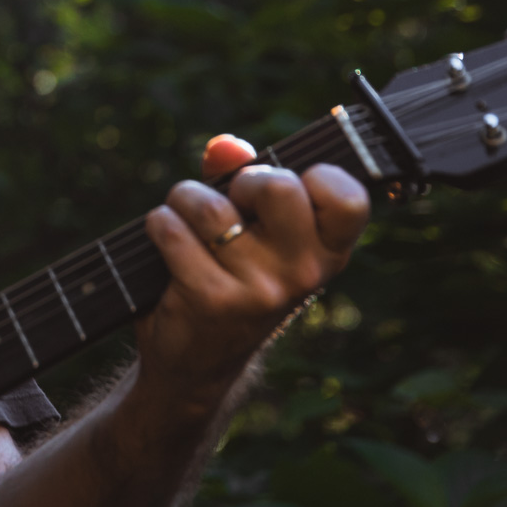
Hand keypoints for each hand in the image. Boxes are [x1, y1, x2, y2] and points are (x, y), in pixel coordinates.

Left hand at [133, 134, 369, 409]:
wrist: (196, 360)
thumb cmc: (230, 276)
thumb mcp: (253, 230)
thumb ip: (240, 176)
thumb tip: (226, 146)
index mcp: (327, 253)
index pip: (348, 197)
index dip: (315, 175)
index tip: (289, 183)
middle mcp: (303, 273)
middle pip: (277, 185)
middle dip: (240, 181)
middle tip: (231, 208)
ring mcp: (260, 290)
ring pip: (208, 204)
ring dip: (184, 203)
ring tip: (191, 230)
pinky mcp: (212, 299)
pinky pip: (170, 227)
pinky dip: (158, 227)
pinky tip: (168, 251)